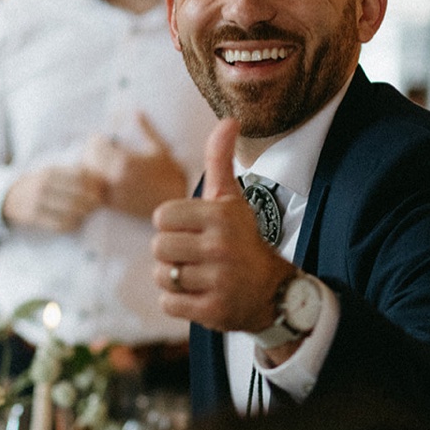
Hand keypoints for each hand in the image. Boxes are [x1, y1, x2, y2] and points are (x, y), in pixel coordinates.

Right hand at [2, 165, 105, 232]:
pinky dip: (71, 225)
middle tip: (98, 204)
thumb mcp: (50, 171)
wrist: (9, 197)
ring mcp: (37, 202)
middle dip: (91, 201)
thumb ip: (70, 172)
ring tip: (88, 213)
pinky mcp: (33, 217)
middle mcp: (43, 186)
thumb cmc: (37, 183)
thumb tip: (96, 175)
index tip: (101, 189)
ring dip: (83, 213)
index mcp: (49, 172)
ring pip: (69, 211)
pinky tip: (76, 222)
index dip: (93, 185)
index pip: (78, 177)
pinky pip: (58, 224)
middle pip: (76, 195)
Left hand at [83, 113, 188, 218]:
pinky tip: (105, 179)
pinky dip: (97, 184)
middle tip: (98, 149)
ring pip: (90, 178)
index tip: (100, 137)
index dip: (96, 139)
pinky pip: (96, 192)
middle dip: (91, 153)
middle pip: (89, 161)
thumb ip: (147, 129)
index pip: (97, 146)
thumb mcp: (161, 149)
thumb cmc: (171, 174)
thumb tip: (137, 112)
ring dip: (92, 169)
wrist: (178, 202)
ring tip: (100, 164)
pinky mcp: (115, 205)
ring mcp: (114, 193)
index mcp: (125, 161)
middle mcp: (115, 178)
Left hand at [151, 119, 294, 334]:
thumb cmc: (241, 239)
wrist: (272, 291)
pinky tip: (198, 294)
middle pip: (158, 247)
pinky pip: (169, 303)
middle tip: (196, 256)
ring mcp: (218, 280)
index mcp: (220, 215)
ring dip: (173, 278)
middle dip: (171, 253)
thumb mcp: (232, 200)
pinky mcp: (214, 310)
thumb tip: (229, 119)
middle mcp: (220, 246)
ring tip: (198, 275)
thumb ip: (221, 159)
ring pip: (162, 275)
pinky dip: (177, 302)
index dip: (173, 225)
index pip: (162, 217)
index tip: (195, 230)